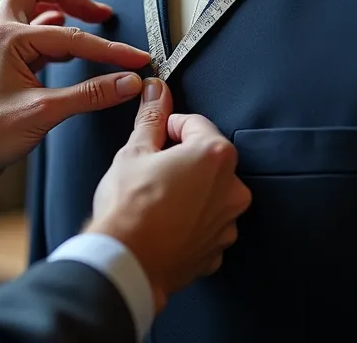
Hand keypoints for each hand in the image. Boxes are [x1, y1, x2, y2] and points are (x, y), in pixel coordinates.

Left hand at [0, 0, 150, 198]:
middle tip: (98, 14)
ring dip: (62, 14)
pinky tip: (71, 54)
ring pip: (33, 11)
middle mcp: (2, 35)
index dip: (108, 48)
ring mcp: (1, 49)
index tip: (135, 59)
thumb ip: (90, 94)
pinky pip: (34, 39)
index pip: (70, 35)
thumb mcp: (44, 112)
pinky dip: (56, 39)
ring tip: (92, 27)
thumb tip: (127, 82)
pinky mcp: (5, 67)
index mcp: (8, 37)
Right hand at [86, 79, 251, 311]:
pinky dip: (191, 221)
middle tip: (152, 167)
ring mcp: (227, 222)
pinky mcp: (217, 249)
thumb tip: (156, 93)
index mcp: (214, 156)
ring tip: (156, 198)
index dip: (171, 126)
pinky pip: (207, 225)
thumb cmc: (129, 209)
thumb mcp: (134, 152)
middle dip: (183, 159)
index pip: (196, 124)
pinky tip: (165, 222)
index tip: (156, 134)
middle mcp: (231, 189)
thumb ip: (152, 118)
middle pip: (209, 160)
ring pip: (210, 194)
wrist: (125, 263)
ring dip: (190, 191)